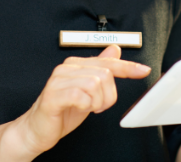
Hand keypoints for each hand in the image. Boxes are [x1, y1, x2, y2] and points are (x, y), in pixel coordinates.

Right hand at [6, 44, 150, 157]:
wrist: (37, 129)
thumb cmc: (62, 110)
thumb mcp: (88, 91)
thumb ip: (100, 70)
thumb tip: (114, 50)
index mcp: (76, 64)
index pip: (108, 62)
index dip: (128, 67)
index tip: (143, 70)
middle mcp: (66, 68)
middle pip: (105, 74)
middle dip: (108, 96)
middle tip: (98, 106)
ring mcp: (58, 80)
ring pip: (95, 84)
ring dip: (97, 102)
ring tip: (88, 108)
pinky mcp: (53, 95)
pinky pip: (81, 96)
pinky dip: (86, 106)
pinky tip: (80, 108)